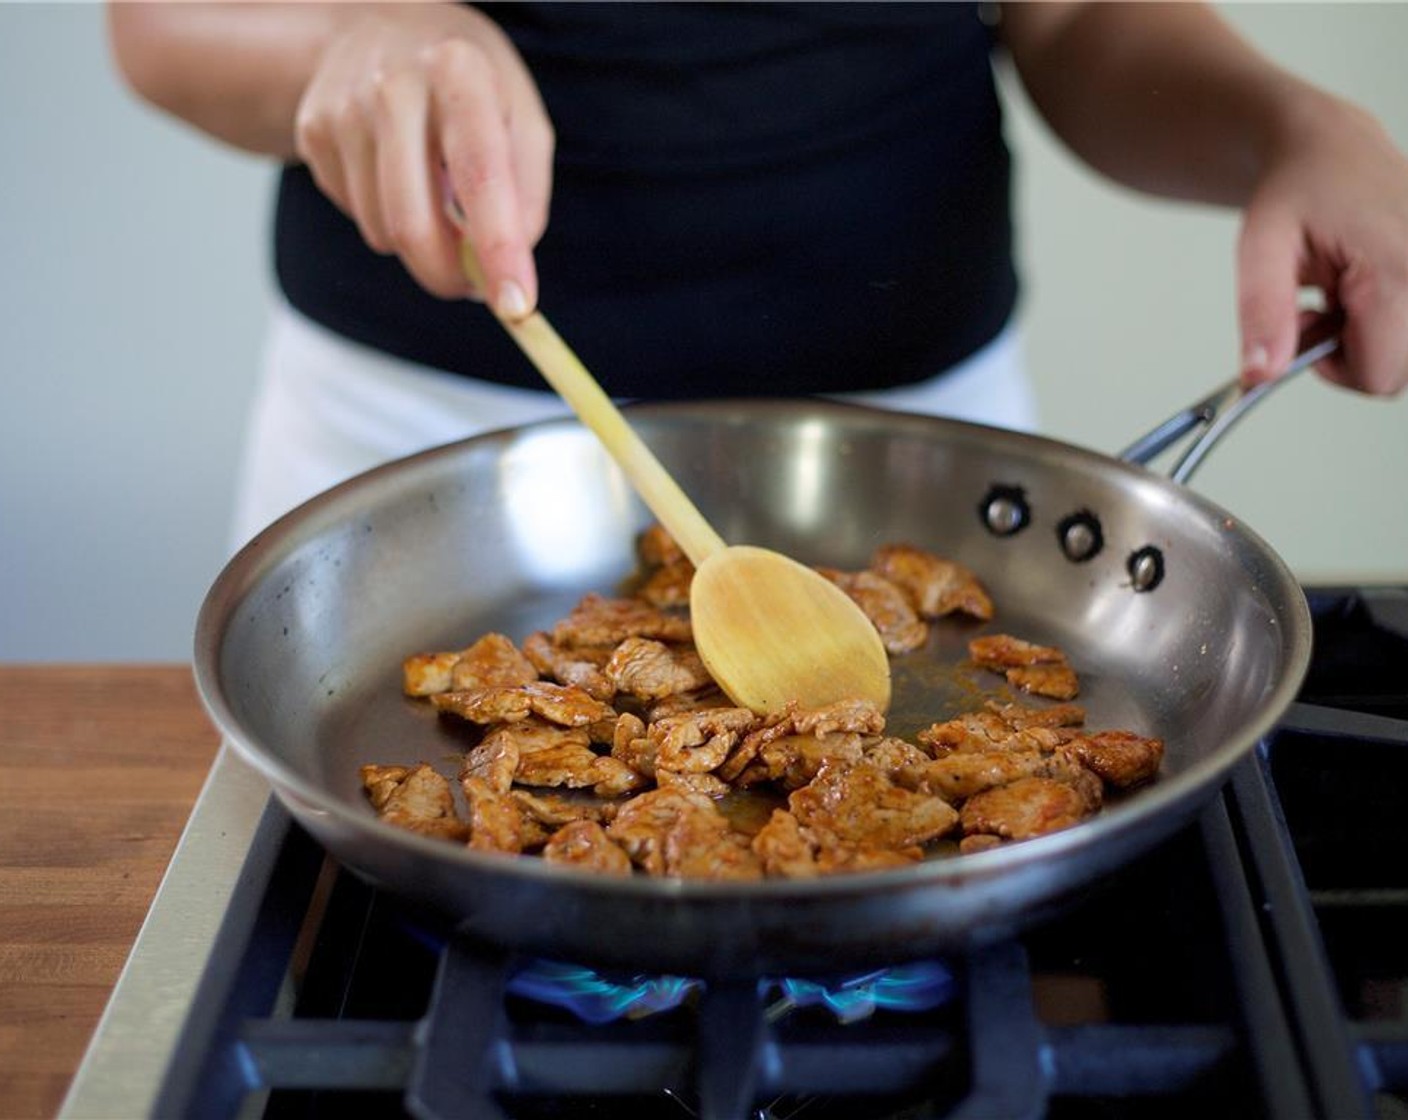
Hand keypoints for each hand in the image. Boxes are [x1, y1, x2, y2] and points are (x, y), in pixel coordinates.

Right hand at [293, 4, 551, 315]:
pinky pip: (356, 215)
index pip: (482, 177)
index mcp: (459, 73)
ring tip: (437, 200)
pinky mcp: (313, 132)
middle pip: (414, 223)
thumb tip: (511, 265)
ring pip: (382, 231)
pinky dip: (386, 218)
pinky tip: (398, 177)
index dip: (499, 250)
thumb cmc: (467, 83)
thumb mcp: (520, 118)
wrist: (381, 25)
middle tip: (473, 288)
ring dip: (419, 244)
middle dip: (447, 276)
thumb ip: (528, 193)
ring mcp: (343, 109)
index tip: (516, 305)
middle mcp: (394, 86)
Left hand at [1237, 93, 1407, 394]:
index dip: (1332, 368)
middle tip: (1320, 306)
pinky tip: (1361, 285)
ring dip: (1369, 339)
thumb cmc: (1297, 186)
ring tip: (1340, 292)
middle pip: (1396, 371)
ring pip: (1405, 353)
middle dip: (1351, 353)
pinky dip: (1384, 320)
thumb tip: (1261, 374)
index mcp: (1400, 268)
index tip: (1306, 327)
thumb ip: (1262, 313)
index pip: (1378, 375)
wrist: (1328, 145)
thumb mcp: (1261, 248)